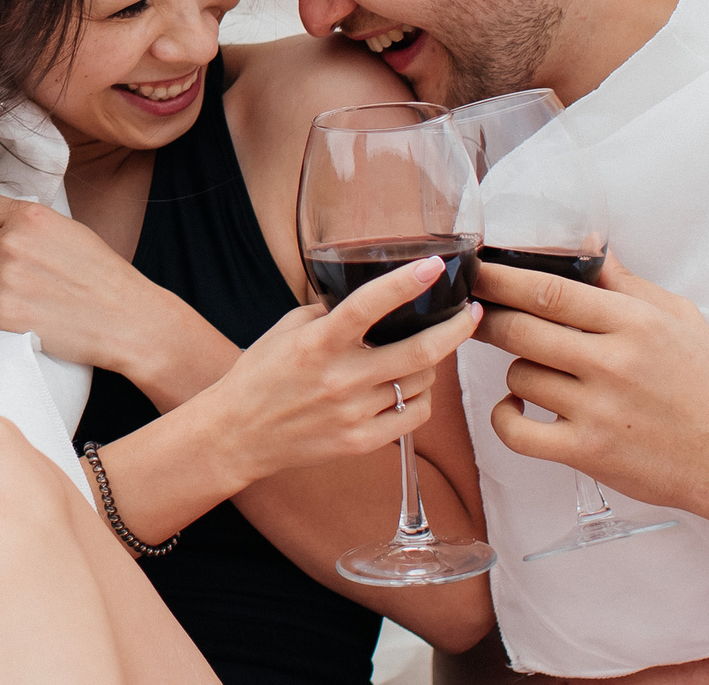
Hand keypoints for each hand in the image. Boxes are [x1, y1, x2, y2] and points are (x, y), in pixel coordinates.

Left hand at [0, 192, 197, 375]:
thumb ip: (28, 224)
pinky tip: (8, 315)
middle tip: (0, 274)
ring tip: (12, 297)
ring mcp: (7, 277)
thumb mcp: (68, 230)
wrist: (127, 318)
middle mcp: (13, 242)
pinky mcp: (5, 313)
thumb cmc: (103, 276)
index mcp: (29, 216)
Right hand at [198, 258, 484, 488]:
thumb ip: (329, 312)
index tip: (433, 265)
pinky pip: (414, 417)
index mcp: (317, 343)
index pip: (368, 306)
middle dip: (455, 329)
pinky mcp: (361, 442)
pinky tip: (413, 387)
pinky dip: (422, 398)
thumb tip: (373, 297)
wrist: (238, 434)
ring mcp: (352, 414)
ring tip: (423, 353)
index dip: (405, 283)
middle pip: (418, 353)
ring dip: (431, 365)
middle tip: (470, 312)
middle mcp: (339, 379)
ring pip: (421, 384)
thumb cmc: (260, 375)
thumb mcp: (287, 329)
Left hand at [472, 252, 708, 523]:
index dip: (502, 279)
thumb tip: (584, 244)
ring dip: (517, 369)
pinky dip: (504, 418)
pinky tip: (516, 408)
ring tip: (540, 369)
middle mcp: (612, 363)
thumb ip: (624, 282)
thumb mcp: (677, 316)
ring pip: (519, 376)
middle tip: (475, 313)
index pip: (549, 290)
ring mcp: (596, 410)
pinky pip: (517, 432)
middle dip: (488, 318)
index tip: (477, 271)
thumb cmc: (705, 382)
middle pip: (521, 329)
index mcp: (633, 322)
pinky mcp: (586, 452)